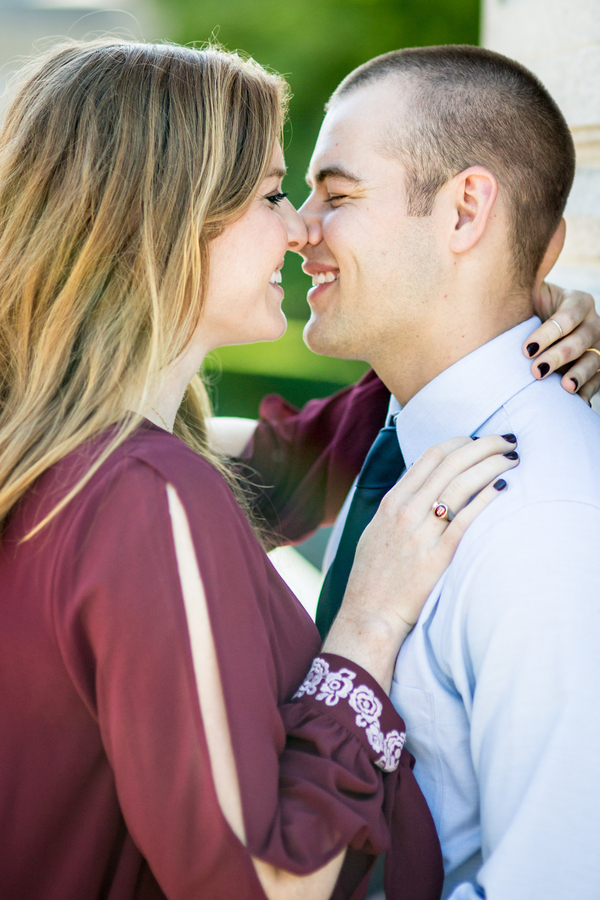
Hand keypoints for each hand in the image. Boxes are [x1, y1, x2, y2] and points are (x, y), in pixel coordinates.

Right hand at [324, 434, 518, 689]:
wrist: (368, 615)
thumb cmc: (373, 577)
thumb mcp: (377, 531)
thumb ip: (398, 507)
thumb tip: (423, 486)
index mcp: (392, 502)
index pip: (430, 456)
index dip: (460, 441)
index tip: (479, 440)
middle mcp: (405, 512)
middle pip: (451, 463)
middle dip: (483, 445)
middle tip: (506, 440)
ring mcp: (420, 534)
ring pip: (460, 485)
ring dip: (491, 465)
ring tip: (513, 459)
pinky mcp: (436, 558)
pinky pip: (465, 520)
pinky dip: (485, 499)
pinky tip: (503, 487)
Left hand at [527, 283, 599, 404]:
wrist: (538, 322)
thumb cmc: (530, 307)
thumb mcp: (530, 293)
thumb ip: (523, 288)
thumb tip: (495, 278)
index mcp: (579, 301)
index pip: (567, 317)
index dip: (547, 334)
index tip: (526, 349)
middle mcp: (593, 322)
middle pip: (580, 341)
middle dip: (558, 356)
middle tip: (536, 370)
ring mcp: (597, 345)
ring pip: (593, 360)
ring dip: (579, 375)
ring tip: (564, 387)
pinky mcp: (597, 365)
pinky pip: (599, 379)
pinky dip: (588, 390)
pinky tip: (577, 402)